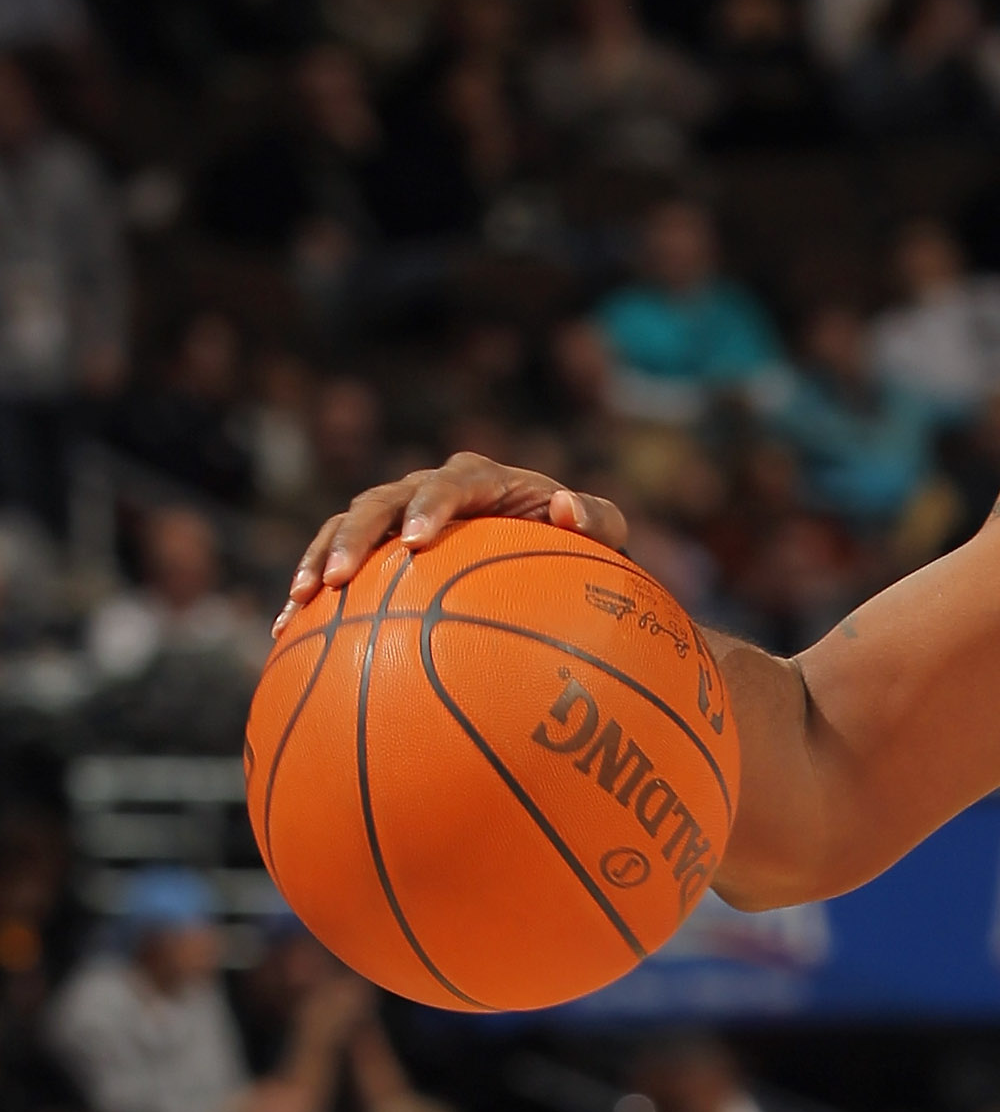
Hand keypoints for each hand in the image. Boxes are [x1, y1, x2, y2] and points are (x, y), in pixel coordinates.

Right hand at [282, 450, 627, 630]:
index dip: (427, 506)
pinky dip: (310, 593)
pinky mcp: (375, 552)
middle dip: (354, 537)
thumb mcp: (606, 537)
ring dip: (319, 560)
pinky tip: (282, 631)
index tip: (416, 542)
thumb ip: (599, 519)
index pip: (448, 484)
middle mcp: (428, 492)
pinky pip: (335, 567)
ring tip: (300, 600)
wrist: (545, 565)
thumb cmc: (579, 552)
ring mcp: (396, 519)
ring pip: (345, 528)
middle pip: (379, 502)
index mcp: (479, 480)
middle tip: (339, 579)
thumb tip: (568, 508)